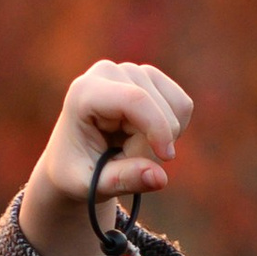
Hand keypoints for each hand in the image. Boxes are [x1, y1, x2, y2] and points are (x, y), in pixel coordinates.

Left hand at [20, 59, 193, 255]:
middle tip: (125, 161)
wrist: (73, 157)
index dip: (157, 128)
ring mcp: (131, 71)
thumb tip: (160, 179)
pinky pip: (183, 106)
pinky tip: (148, 137)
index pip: (135, 99)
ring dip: (164, 138)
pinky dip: (174, 129)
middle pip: (158, 109)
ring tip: (133, 148)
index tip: (166, 158)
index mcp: (84, 92)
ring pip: (176, 107)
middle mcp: (108, 72)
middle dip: (153, 145)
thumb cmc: (77, 171)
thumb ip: (123, 180)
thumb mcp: (91, 184)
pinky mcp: (149, 77)